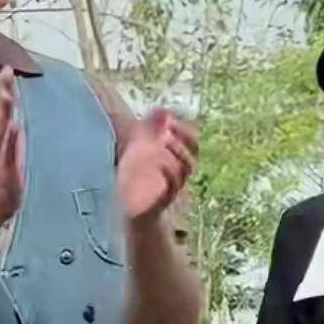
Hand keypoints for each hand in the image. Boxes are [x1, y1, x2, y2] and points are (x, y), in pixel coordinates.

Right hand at [0, 67, 23, 233]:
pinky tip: (14, 125)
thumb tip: (15, 123)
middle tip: (6, 69)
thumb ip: (7, 140)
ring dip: (3, 110)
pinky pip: (6, 151)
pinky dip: (10, 139)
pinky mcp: (1, 168)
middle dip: (0, 91)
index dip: (0, 88)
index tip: (5, 69)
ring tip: (7, 92)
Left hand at [117, 109, 197, 224]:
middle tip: (169, 126)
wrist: (132, 214)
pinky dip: (169, 174)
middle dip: (183, 138)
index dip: (184, 129)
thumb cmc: (137, 181)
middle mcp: (178, 173)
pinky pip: (172, 187)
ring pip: (184, 169)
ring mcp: (171, 187)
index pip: (191, 142)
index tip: (170, 119)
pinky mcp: (161, 201)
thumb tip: (163, 109)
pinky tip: (160, 164)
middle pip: (192, 154)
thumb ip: (149, 131)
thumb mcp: (139, 152)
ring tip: (165, 139)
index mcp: (174, 161)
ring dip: (177, 152)